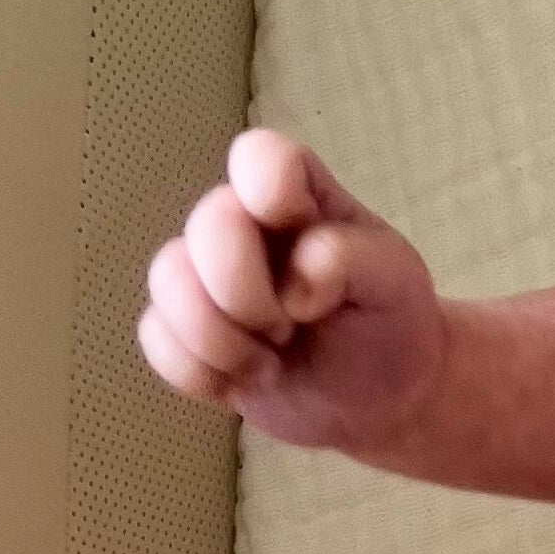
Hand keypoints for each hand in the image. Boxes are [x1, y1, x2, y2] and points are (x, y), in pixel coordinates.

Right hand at [138, 131, 444, 452]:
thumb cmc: (385, 322)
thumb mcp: (396, 282)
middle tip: (292, 325)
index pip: (258, 155)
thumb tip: (293, 282)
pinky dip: (206, 373)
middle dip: (250, 293)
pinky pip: (158, 340)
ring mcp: (205, 275)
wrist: (374, 397)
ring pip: (169, 282)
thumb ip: (351, 259)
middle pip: (207, 226)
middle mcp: (241, 222)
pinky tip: (246, 379)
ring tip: (271, 361)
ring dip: (224, 340)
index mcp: (299, 193)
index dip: (267, 188)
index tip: (296, 231)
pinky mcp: (181, 328)